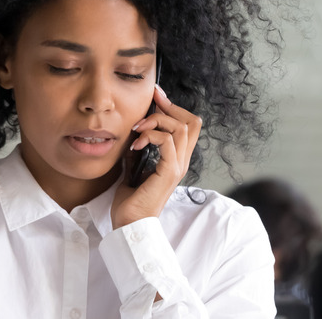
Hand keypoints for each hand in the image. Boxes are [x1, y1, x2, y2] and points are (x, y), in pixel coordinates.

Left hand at [111, 85, 201, 229]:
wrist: (130, 224)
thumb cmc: (131, 202)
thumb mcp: (134, 167)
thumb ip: (138, 150)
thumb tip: (133, 132)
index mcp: (176, 159)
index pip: (189, 125)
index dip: (174, 107)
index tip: (155, 96)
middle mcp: (182, 161)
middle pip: (192, 121)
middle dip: (169, 106)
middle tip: (150, 102)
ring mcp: (178, 167)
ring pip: (181, 127)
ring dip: (157, 120)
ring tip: (138, 128)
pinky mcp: (169, 172)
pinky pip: (167, 141)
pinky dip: (150, 135)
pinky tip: (136, 143)